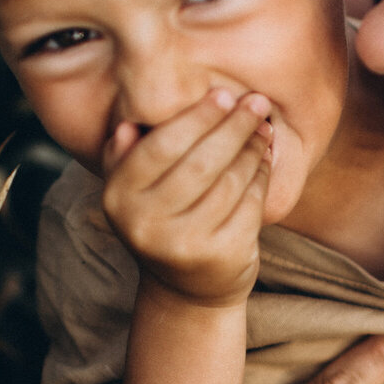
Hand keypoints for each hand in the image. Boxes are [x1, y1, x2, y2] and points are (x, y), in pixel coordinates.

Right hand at [100, 88, 271, 305]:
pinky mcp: (220, 256)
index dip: (197, 117)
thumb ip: (127, 157)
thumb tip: (129, 126)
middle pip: (201, 162)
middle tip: (257, 102)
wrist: (186, 290)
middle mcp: (145, 224)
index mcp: (118, 197)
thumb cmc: (164, 222)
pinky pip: (249, 204)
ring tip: (263, 128)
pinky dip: (261, 177)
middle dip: (233, 126)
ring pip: (229, 182)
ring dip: (252, 149)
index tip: (224, 94)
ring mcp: (183, 244)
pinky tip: (265, 160)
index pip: (161, 146)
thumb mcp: (135, 193)